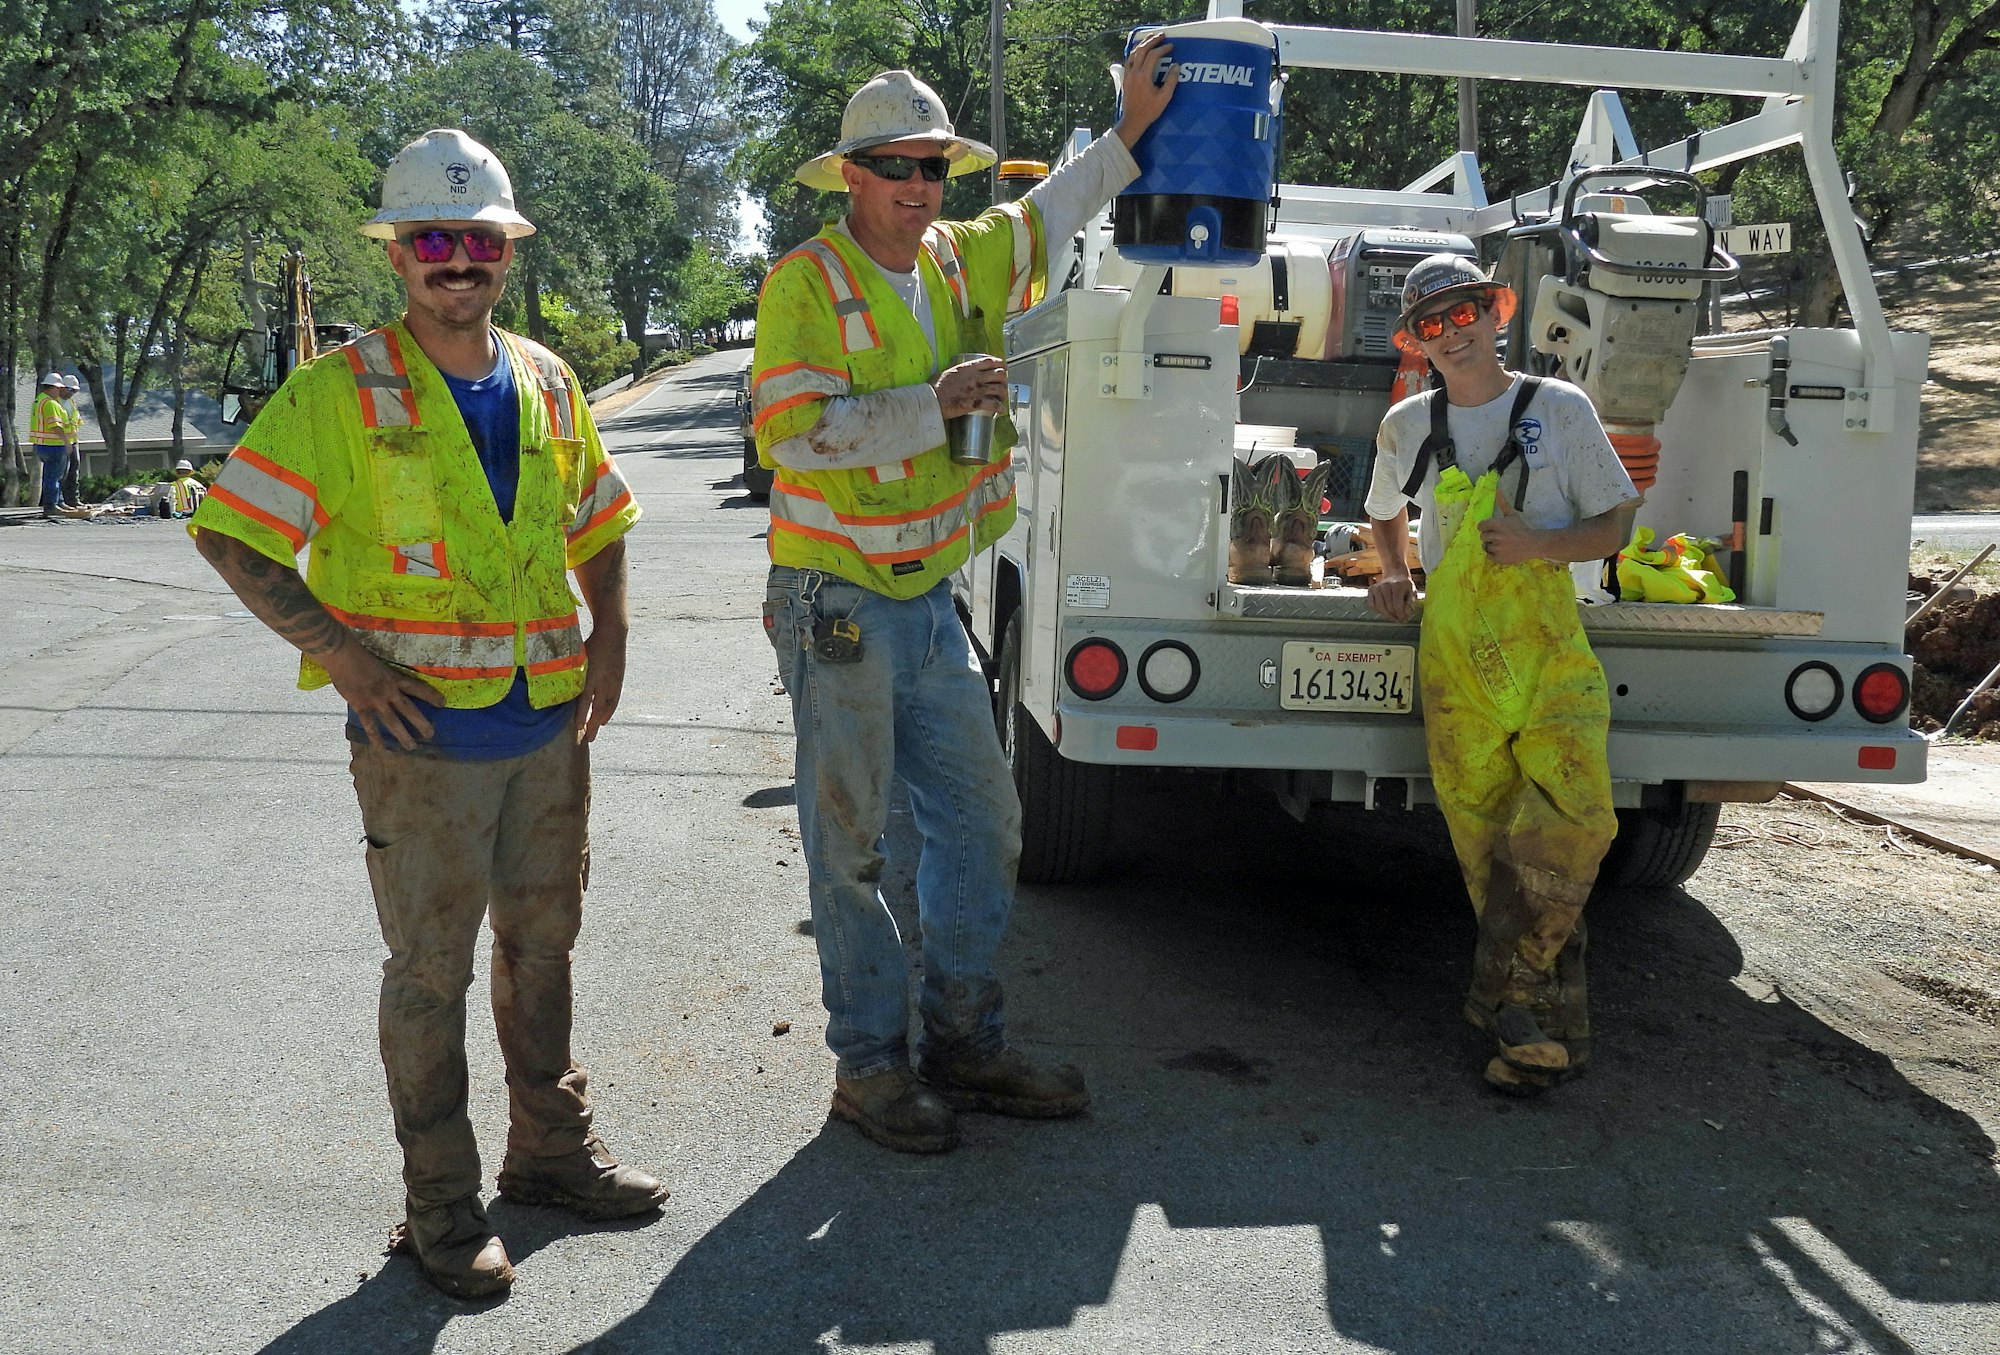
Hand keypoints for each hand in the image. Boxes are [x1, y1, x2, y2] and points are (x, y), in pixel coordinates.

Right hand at [320, 638, 441, 749]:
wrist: (343, 656)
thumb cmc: (359, 656)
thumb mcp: (380, 665)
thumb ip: (386, 678)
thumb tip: (390, 686)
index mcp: (395, 678)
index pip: (418, 688)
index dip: (431, 696)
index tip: (443, 703)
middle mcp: (389, 691)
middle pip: (409, 709)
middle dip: (421, 722)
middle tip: (431, 734)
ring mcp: (375, 700)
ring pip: (393, 721)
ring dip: (403, 735)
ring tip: (412, 746)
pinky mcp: (361, 706)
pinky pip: (370, 725)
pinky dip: (376, 737)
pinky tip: (382, 748)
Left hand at [576, 625, 626, 742]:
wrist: (613, 635)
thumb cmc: (591, 643)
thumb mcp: (576, 654)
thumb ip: (567, 669)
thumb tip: (553, 681)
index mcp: (590, 675)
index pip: (585, 699)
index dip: (581, 714)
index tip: (577, 727)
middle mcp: (603, 681)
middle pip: (597, 708)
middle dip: (591, 724)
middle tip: (587, 739)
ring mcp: (612, 682)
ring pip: (606, 707)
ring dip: (600, 721)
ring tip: (594, 732)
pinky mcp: (618, 681)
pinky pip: (613, 701)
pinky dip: (608, 712)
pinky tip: (603, 720)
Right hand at [933, 355, 1006, 419]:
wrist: (932, 400)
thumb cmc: (936, 387)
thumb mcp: (949, 372)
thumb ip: (959, 371)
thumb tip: (960, 372)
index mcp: (969, 367)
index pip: (990, 361)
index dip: (1000, 364)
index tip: (1003, 367)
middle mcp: (976, 377)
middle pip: (999, 374)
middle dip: (1004, 380)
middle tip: (1002, 385)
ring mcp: (977, 390)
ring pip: (999, 389)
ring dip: (1003, 394)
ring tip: (1002, 398)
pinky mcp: (976, 403)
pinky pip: (993, 405)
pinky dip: (1000, 408)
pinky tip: (1001, 410)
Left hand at [1114, 33, 1178, 146]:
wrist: (1133, 121)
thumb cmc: (1150, 111)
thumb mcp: (1164, 97)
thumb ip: (1171, 81)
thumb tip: (1176, 66)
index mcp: (1143, 76)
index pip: (1153, 56)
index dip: (1163, 49)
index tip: (1171, 46)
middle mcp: (1134, 73)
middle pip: (1141, 50)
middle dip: (1152, 41)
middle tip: (1161, 35)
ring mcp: (1128, 75)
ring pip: (1133, 53)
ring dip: (1142, 44)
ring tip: (1151, 38)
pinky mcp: (1125, 79)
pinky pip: (1129, 60)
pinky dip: (1135, 52)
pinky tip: (1139, 51)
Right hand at [1368, 574, 1417, 620]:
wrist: (1395, 575)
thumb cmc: (1405, 586)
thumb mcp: (1412, 592)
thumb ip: (1410, 603)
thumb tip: (1406, 613)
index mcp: (1398, 585)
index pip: (1397, 605)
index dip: (1401, 615)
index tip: (1404, 619)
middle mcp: (1386, 585)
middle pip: (1388, 607)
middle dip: (1394, 616)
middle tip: (1399, 620)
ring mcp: (1377, 587)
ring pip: (1380, 608)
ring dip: (1387, 615)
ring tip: (1393, 617)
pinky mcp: (1371, 590)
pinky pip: (1372, 605)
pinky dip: (1378, 610)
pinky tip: (1385, 610)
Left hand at [1478, 487, 1541, 565]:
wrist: (1532, 544)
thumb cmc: (1521, 528)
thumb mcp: (1512, 515)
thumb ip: (1503, 503)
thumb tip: (1497, 490)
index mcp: (1497, 524)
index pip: (1481, 526)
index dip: (1486, 527)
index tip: (1493, 528)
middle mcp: (1496, 536)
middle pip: (1483, 536)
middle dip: (1490, 536)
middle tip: (1501, 536)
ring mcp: (1497, 548)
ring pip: (1485, 546)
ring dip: (1492, 545)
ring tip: (1503, 543)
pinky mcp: (1498, 558)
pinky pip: (1489, 555)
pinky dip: (1495, 554)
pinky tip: (1504, 550)